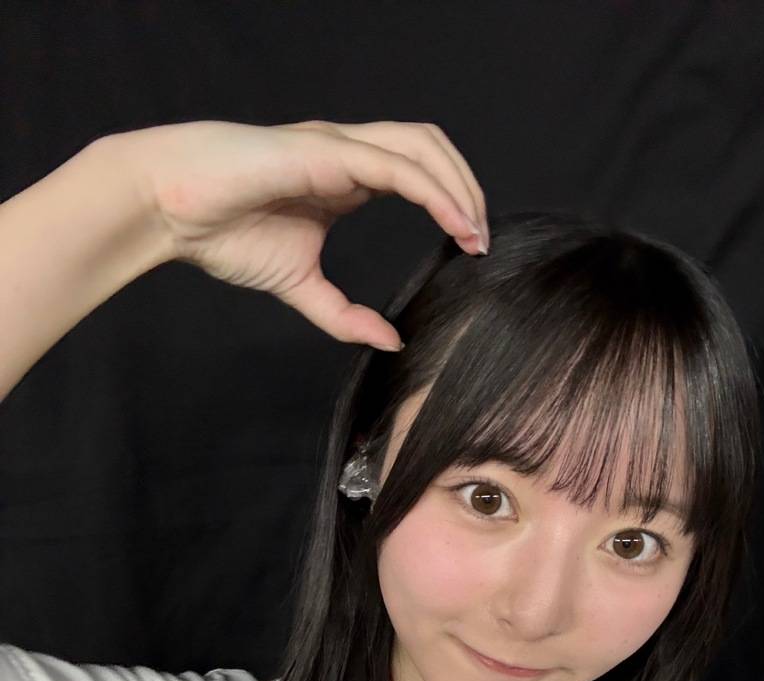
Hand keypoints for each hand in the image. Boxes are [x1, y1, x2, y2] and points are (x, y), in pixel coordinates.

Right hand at [122, 118, 487, 349]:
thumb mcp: (300, 287)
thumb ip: (345, 315)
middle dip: (468, 189)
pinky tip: (453, 222)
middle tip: (483, 242)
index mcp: (347, 178)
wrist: (172, 209)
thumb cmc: (223, 233)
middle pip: (431, 150)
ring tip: (475, 233)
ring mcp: (338, 146)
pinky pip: (396, 165)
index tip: (473, 248)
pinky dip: (433, 191)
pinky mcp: (326, 151)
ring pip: (422, 147)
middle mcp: (349, 153)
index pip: (418, 174)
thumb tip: (390, 341)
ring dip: (459, 186)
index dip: (453, 205)